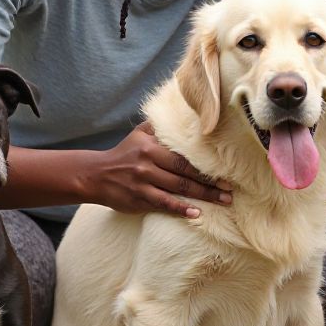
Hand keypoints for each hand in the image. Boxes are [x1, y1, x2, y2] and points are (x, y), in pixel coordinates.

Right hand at [81, 123, 231, 216]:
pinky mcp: (138, 199)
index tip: (225, 171)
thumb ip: (160, 126)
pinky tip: (196, 214)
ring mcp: (142, 182)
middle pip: (185, 174)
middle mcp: (147, 163)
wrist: (95, 175)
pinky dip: (180, 209)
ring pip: (177, 190)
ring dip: (202, 197)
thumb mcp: (138, 134)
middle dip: (210, 183)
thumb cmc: (123, 153)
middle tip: (230, 191)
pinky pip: (163, 204)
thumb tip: (183, 112)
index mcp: (150, 146)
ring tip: (222, 202)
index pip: (183, 157)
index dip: (205, 165)